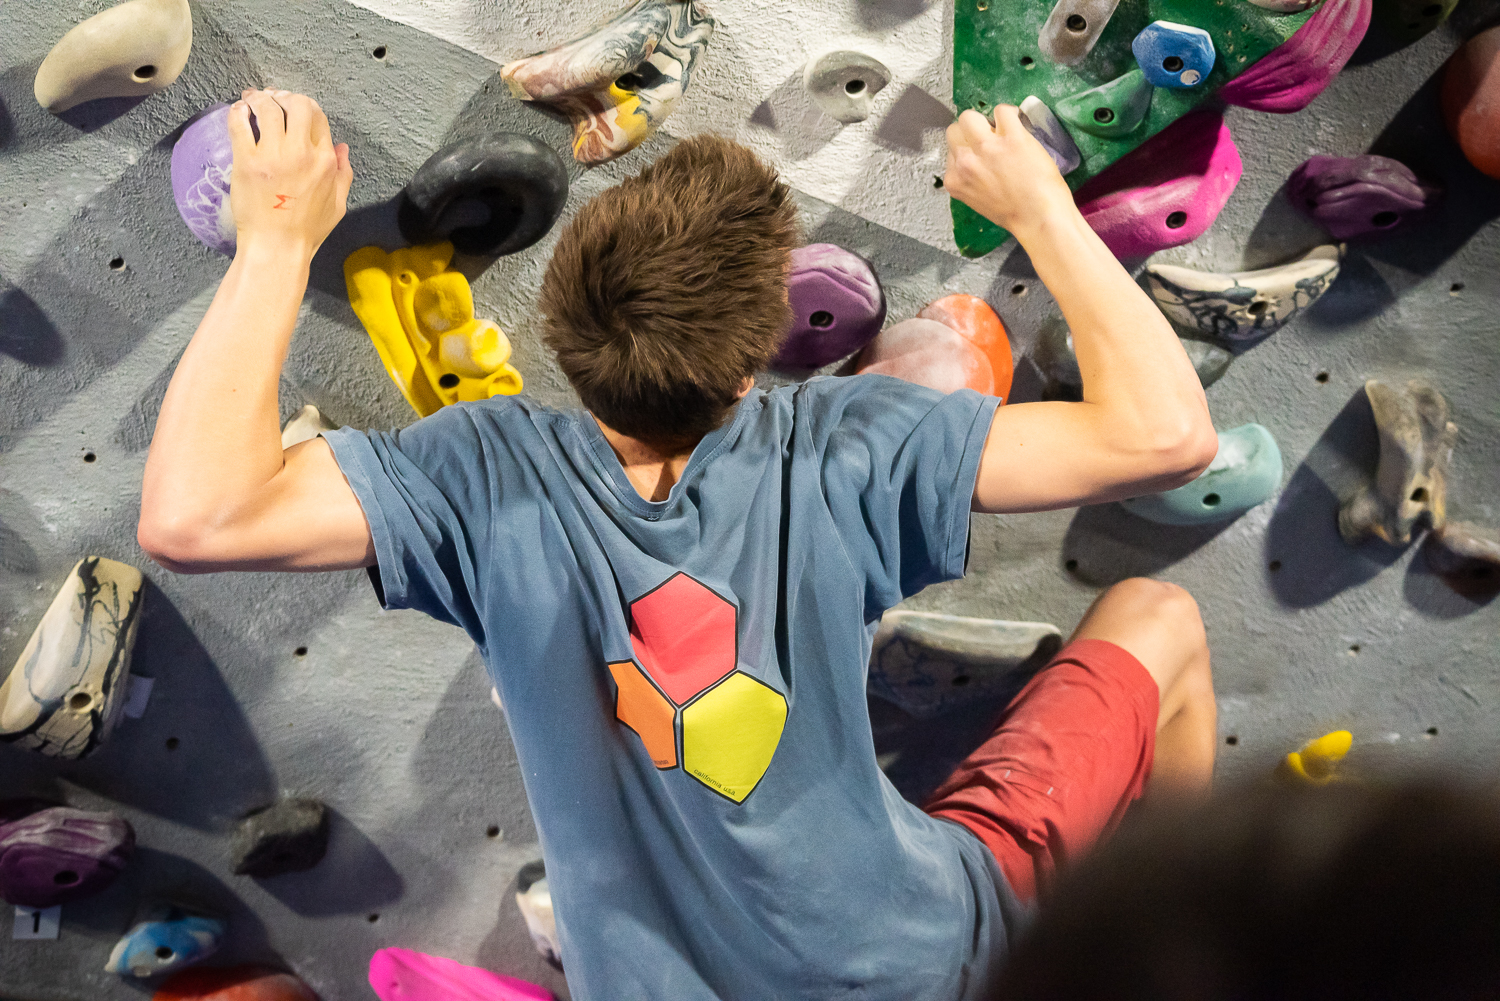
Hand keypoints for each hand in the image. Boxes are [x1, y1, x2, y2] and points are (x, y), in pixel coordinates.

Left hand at [229, 89, 352, 257]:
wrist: (277, 247)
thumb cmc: (306, 231)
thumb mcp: (337, 205)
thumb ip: (343, 173)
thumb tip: (342, 148)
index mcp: (325, 161)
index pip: (317, 116)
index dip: (303, 105)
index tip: (291, 105)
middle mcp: (302, 152)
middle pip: (296, 104)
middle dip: (283, 96)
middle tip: (271, 98)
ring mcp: (273, 155)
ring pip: (267, 108)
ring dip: (259, 98)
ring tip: (251, 100)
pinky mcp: (247, 161)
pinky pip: (240, 123)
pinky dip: (238, 111)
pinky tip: (238, 111)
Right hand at [943, 106, 1076, 237]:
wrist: (1039, 217)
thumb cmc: (1015, 214)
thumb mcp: (978, 200)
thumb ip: (971, 178)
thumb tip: (977, 160)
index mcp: (955, 180)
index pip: (951, 151)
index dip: (967, 149)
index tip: (979, 153)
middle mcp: (965, 162)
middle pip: (954, 130)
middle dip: (970, 132)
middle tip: (988, 139)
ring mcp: (986, 147)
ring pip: (970, 116)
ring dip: (984, 121)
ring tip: (1001, 131)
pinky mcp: (1010, 137)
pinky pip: (1001, 110)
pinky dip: (1010, 114)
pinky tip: (1017, 125)